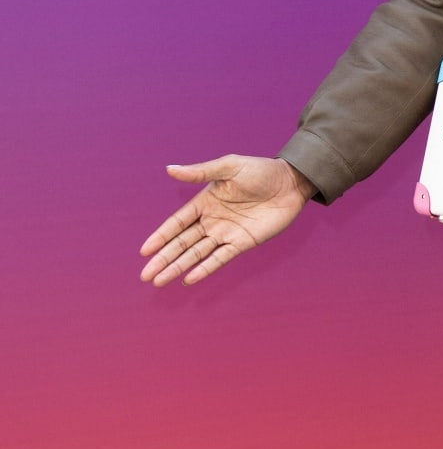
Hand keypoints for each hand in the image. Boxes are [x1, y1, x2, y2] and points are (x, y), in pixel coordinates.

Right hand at [139, 156, 314, 286]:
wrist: (290, 183)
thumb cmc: (260, 170)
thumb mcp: (229, 166)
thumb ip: (200, 172)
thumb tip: (170, 169)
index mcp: (204, 202)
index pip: (177, 223)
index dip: (160, 237)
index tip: (144, 252)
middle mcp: (211, 220)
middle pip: (182, 243)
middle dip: (164, 259)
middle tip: (145, 276)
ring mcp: (226, 233)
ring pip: (197, 254)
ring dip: (178, 267)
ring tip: (159, 282)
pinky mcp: (243, 243)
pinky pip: (220, 258)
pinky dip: (205, 269)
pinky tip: (189, 279)